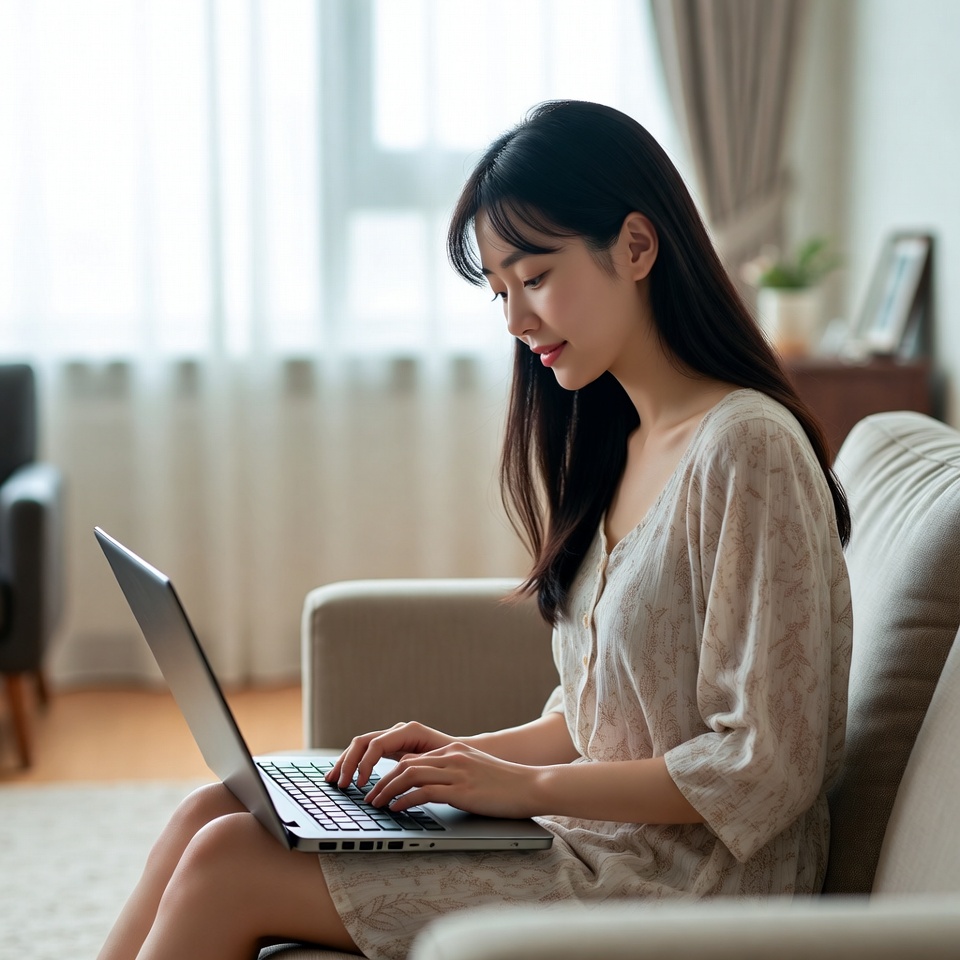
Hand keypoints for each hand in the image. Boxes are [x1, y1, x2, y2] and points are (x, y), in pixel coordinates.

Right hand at [325, 721, 456, 788]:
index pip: (375, 744)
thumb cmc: (453, 760)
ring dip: (345, 762)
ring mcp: (392, 738)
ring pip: (360, 746)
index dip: (365, 764)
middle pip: (362, 742)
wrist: (462, 755)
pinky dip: (353, 763)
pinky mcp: (390, 747)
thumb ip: (415, 766)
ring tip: (334, 780)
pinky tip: (346, 777)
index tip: (361, 784)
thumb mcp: (435, 764)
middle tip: (340, 784)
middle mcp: (397, 731)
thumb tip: (397, 778)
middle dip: (348, 762)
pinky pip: (366, 752)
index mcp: (408, 732)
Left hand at [365, 742, 542, 818]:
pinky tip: (397, 809)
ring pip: (409, 775)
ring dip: (388, 790)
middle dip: (383, 781)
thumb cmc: (507, 784)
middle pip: (405, 764)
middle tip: (370, 797)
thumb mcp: (476, 771)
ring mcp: (456, 772)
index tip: (379, 786)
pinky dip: (405, 800)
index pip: (413, 758)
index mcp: (454, 751)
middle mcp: (452, 757)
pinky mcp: (461, 790)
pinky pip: (424, 791)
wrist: (532, 785)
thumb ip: (454, 773)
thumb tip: (430, 787)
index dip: (391, 772)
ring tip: (377, 804)